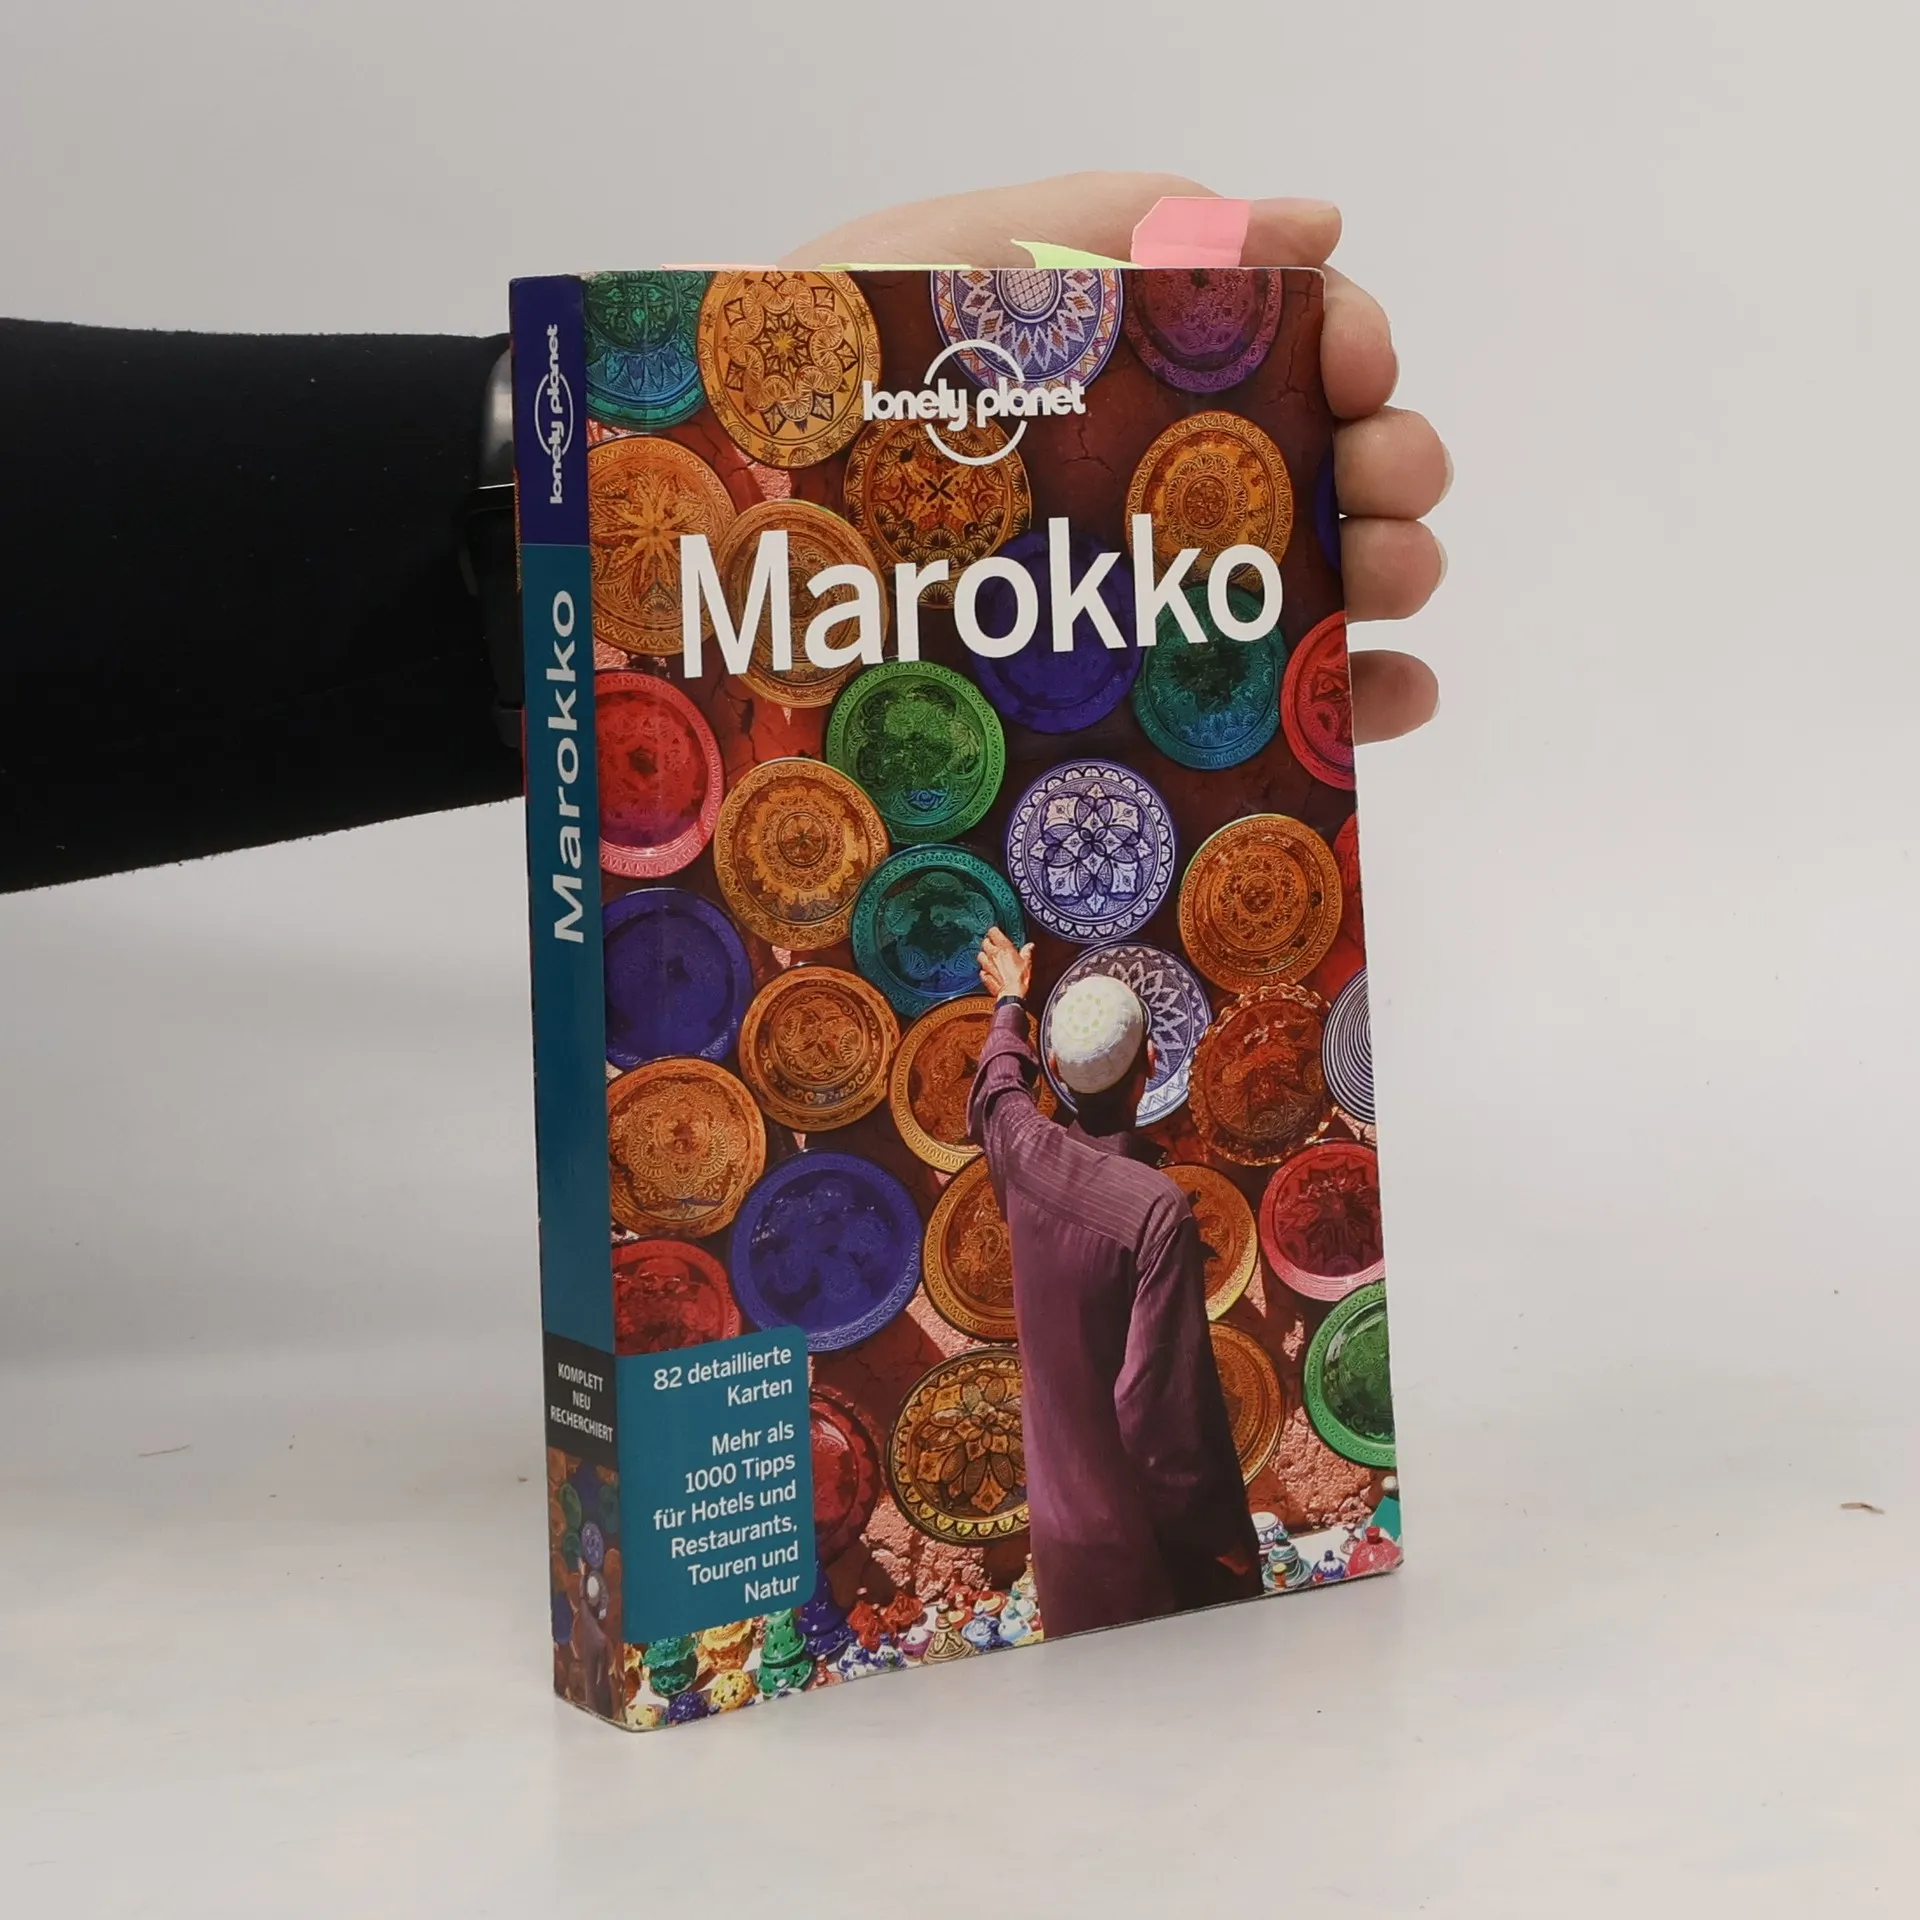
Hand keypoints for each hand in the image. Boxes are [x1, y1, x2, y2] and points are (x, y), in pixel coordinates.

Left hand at [784, 172, 1445, 744]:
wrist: (712, 525)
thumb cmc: (824, 373)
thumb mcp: (960, 259)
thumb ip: (1128, 226)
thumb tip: (1324, 225)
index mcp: (1129, 368)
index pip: (1284, 348)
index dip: (1349, 347)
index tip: (1361, 366)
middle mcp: (1148, 484)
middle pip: (1317, 470)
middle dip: (1387, 468)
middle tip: (1388, 487)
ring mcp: (1134, 601)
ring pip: (1308, 588)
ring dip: (1387, 578)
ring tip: (1394, 579)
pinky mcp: (1111, 707)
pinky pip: (1246, 712)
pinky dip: (1341, 705)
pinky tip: (1390, 702)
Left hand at [977, 926, 1033, 1002]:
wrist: (1012, 994)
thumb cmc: (1020, 978)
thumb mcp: (1027, 962)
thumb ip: (1026, 952)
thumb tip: (1029, 946)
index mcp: (1003, 948)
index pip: (993, 932)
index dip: (994, 932)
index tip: (996, 933)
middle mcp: (993, 955)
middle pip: (984, 943)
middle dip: (988, 942)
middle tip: (994, 945)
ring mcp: (987, 965)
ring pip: (980, 955)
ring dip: (984, 955)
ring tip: (990, 957)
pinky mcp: (985, 976)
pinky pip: (981, 970)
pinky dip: (984, 969)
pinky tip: (989, 971)